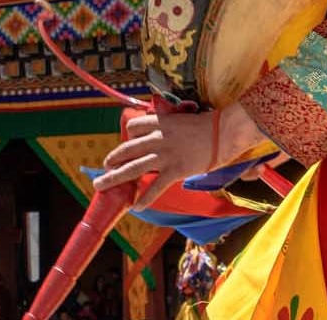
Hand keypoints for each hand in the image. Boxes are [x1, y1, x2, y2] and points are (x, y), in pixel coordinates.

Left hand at [92, 106, 265, 207]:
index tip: (127, 143)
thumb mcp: (181, 121)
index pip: (134, 128)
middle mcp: (157, 139)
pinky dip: (144, 198)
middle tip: (104, 166)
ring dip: (114, 177)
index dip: (129, 136)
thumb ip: (168, 129)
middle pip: (127, 149)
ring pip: (133, 168)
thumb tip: (161, 138)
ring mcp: (165, 156)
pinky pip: (155, 187)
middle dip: (112, 159)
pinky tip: (136, 206)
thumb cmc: (207, 126)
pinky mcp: (175, 171)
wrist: (224, 132)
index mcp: (159, 124)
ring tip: (101, 184)